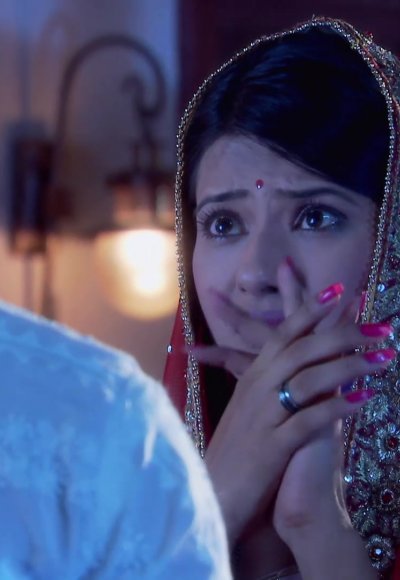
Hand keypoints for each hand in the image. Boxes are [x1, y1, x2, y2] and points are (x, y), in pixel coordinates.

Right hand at [193, 259, 392, 544]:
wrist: (212, 493)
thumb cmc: (236, 450)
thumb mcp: (249, 409)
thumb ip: (270, 384)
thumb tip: (300, 367)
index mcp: (253, 377)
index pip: (284, 333)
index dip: (310, 308)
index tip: (340, 288)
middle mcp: (257, 388)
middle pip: (302, 348)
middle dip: (343, 332)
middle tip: (381, 326)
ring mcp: (263, 415)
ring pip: (308, 379)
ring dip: (349, 365)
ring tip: (385, 358)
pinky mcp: (272, 445)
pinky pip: (309, 420)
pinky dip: (339, 406)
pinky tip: (366, 399)